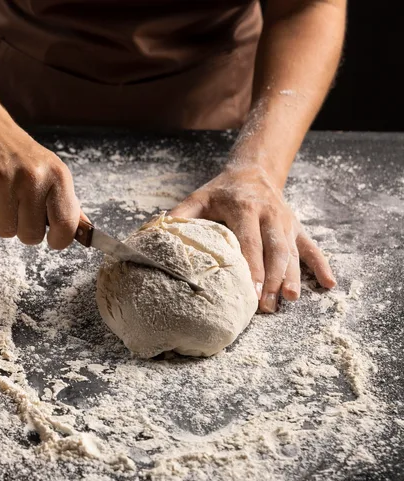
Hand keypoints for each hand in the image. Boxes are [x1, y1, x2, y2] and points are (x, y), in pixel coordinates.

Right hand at [0, 115, 80, 249]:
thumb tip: (84, 233)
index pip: (66, 224)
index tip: (53, 239)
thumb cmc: (22, 158)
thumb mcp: (51, 173)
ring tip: (2, 196)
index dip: (59, 240)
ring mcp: (4, 177)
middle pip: (31, 236)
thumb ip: (66, 204)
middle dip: (24, 228)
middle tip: (19, 207)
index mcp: (58, 175)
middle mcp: (33, 176)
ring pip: (5, 231)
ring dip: (1, 220)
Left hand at [169, 165, 336, 311]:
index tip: (249, 290)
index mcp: (243, 207)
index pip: (248, 241)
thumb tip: (154, 238)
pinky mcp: (297, 228)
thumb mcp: (197, 198)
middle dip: (272, 278)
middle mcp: (269, 214)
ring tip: (290, 299)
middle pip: (275, 250)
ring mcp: (286, 222)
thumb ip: (179, 217)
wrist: (252, 171)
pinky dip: (321, 266)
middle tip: (266, 305)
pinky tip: (329, 284)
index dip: (251, 266)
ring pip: (293, 252)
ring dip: (293, 277)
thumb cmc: (219, 192)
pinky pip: (311, 247)